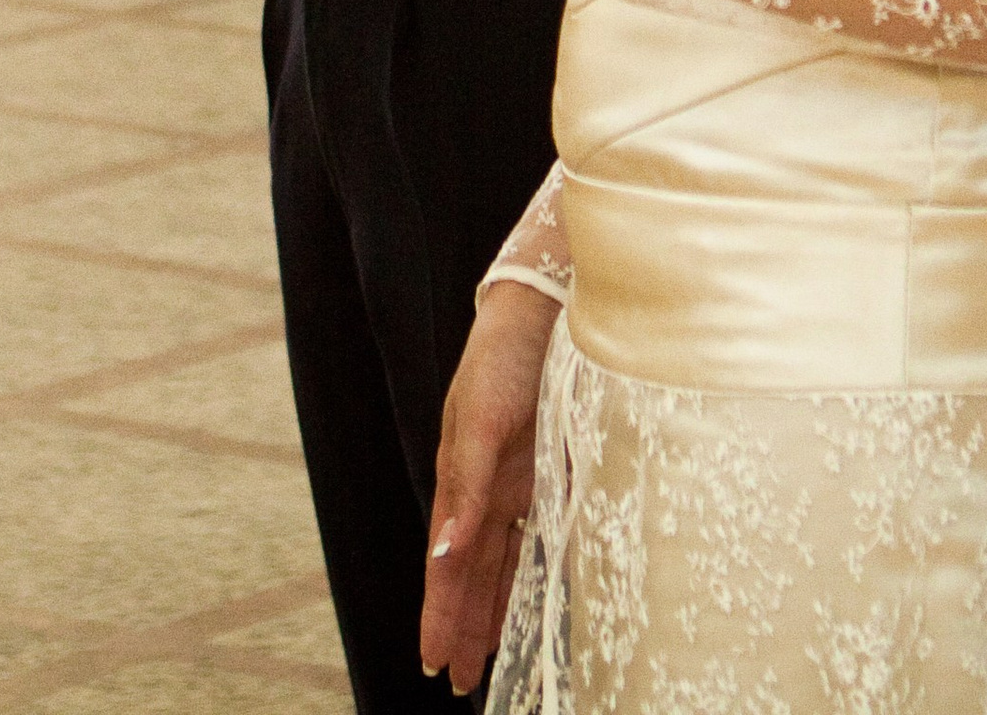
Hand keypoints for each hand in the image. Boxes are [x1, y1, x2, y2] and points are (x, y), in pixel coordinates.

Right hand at [420, 283, 554, 690]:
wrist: (548, 309)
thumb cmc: (503, 357)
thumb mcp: (479, 417)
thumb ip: (466, 485)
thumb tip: (446, 550)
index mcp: (460, 477)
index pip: (447, 563)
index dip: (440, 613)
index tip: (433, 663)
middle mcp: (487, 489)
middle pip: (472, 574)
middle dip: (463, 627)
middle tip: (455, 683)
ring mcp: (519, 484)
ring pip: (503, 565)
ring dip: (493, 613)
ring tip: (486, 662)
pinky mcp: (553, 473)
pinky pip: (538, 539)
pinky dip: (530, 576)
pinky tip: (531, 606)